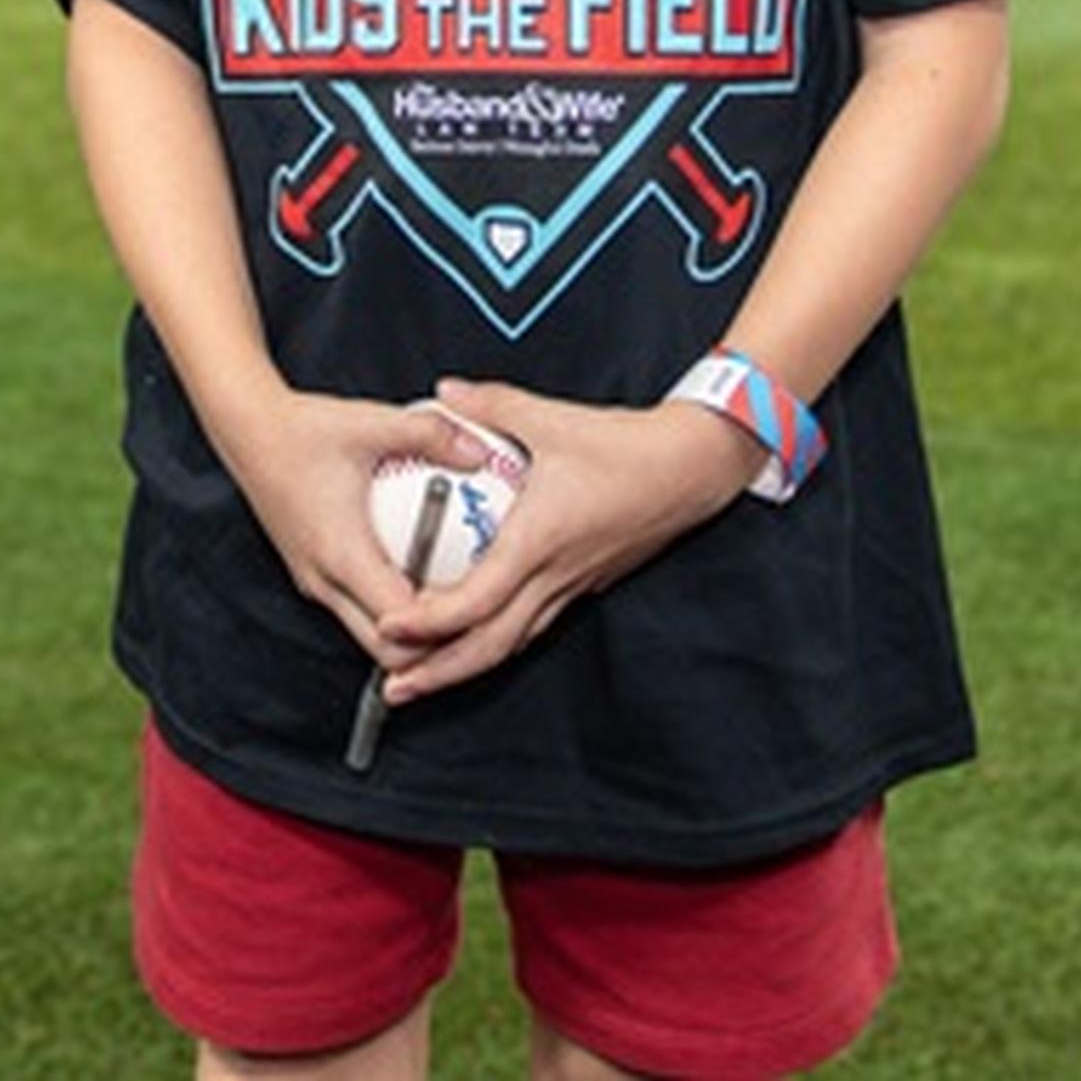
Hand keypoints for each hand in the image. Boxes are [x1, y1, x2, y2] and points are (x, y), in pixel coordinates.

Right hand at [206, 388, 498, 667]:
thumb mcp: (373, 423)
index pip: (399, 629)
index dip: (442, 631)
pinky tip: (422, 570)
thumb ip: (431, 434)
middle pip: (386, 650)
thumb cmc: (303, 429)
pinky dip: (391, 605)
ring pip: (369, 634)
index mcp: (342, 556)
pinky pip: (357, 607)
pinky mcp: (312, 573)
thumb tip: (480, 452)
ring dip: (411, 630)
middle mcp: (324, 581)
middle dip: (432, 646)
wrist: (246, 429)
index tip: (481, 611)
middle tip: (477, 614)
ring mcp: (315, 582)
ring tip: (457, 600)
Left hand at [372, 375, 767, 703]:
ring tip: (423, 676)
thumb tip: (443, 393)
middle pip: (490, 646)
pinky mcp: (583, 584)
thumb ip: (492, 406)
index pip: (476, 600)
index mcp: (539, 541)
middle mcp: (553, 575)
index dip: (428, 622)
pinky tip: (474, 638)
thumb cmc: (627, 447)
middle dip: (438, 674)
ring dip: (465, 666)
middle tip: (393, 687)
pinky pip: (534, 626)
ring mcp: (571, 586)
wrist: (691, 468)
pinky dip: (497, 640)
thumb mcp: (553, 418)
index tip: (388, 627)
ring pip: (513, 644)